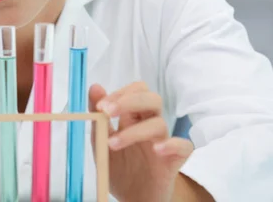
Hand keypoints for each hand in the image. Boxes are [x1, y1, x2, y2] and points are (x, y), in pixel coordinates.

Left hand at [89, 82, 193, 201]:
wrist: (133, 197)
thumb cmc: (119, 167)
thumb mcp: (101, 141)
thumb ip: (98, 116)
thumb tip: (94, 87)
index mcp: (133, 117)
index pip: (135, 91)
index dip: (120, 93)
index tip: (100, 105)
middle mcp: (149, 124)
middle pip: (151, 99)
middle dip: (129, 101)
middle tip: (107, 111)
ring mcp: (163, 140)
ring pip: (159, 123)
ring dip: (134, 131)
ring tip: (112, 144)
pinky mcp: (175, 159)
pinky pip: (184, 145)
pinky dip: (171, 144)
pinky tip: (156, 150)